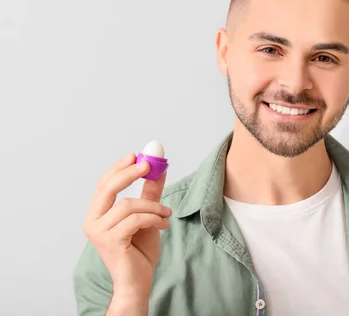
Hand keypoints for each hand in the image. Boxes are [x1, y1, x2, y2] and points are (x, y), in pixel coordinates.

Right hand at [82, 153, 170, 299]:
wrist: (138, 281)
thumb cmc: (139, 251)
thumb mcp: (147, 216)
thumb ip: (149, 194)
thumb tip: (158, 169)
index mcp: (97, 214)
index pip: (104, 184)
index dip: (119, 168)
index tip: (136, 155)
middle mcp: (92, 222)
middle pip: (108, 188)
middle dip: (129, 173)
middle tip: (149, 165)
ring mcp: (99, 232)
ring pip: (127, 204)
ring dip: (153, 206)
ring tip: (166, 214)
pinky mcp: (111, 242)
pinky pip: (135, 219)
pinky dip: (153, 218)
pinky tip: (163, 224)